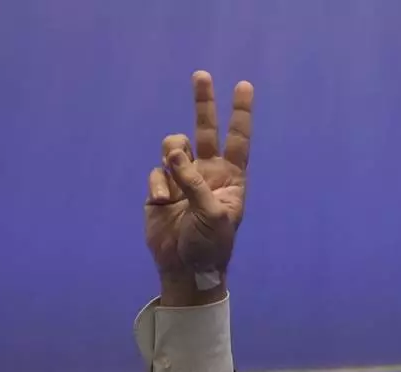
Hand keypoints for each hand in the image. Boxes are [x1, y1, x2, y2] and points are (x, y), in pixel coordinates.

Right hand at [145, 71, 253, 306]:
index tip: (244, 86)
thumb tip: (174, 154)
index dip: (241, 113)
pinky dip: (158, 187)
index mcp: (231, 178)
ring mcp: (184, 178)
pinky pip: (156, 172)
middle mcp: (208, 172)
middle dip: (203, 103)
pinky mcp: (161, 187)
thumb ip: (195, 183)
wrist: (184, 266)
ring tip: (174, 183)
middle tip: (202, 75)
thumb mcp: (212, 215)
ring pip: (173, 147)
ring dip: (172, 158)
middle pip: (206, 129)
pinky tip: (162, 205)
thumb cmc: (210, 244)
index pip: (238, 139)